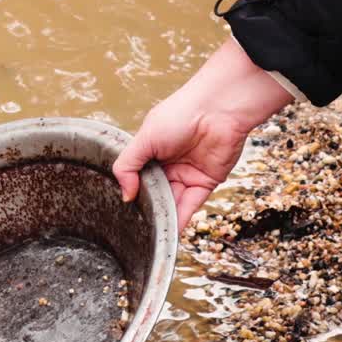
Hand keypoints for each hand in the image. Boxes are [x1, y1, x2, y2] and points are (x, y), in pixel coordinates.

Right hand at [113, 38, 291, 226]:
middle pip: (155, 193)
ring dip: (163, 217)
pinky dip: (181, 218)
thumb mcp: (144, 138)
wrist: (218, 109)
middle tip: (136, 226)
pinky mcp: (206, 182)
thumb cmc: (180, 113)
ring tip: (152, 232)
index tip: (123, 209)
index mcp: (151, 152)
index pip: (137, 178)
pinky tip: (170, 230)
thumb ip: (128, 166)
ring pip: (172, 202)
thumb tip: (125, 195)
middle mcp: (169, 164)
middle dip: (148, 208)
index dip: (132, 192)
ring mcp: (187, 174)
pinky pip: (191, 205)